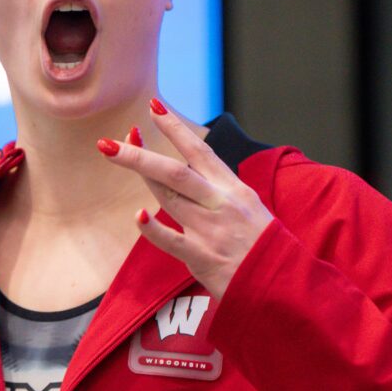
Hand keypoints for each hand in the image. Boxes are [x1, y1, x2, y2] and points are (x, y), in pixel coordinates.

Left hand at [97, 98, 273, 299]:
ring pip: (169, 196)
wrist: (283, 283)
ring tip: (114, 156)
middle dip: (139, 154)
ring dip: (141, 176)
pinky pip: (172, 240)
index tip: (153, 107)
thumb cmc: (263, 246)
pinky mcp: (203, 258)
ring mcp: (211, 230)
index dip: (175, 128)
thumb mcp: (250, 208)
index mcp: (232, 189)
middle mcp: (220, 204)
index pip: (200, 151)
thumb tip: (192, 177)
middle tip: (109, 141)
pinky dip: (153, 229)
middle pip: (174, 172)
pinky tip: (137, 216)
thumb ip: (220, 192)